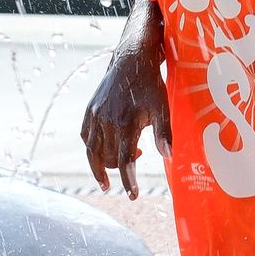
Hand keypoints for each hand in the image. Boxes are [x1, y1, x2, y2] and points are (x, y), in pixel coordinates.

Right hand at [80, 46, 170, 198]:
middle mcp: (107, 121)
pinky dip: (91, 149)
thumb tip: (168, 156)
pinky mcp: (90, 110)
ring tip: (108, 178)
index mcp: (126, 122)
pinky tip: (100, 154)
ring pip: (93, 151)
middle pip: (109, 158)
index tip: (133, 195)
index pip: (124, 160)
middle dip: (120, 169)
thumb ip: (164, 132)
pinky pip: (86, 137)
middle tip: (134, 161)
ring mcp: (95, 115)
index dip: (128, 180)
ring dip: (100, 167)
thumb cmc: (150, 85)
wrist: (131, 60)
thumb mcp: (162, 107)